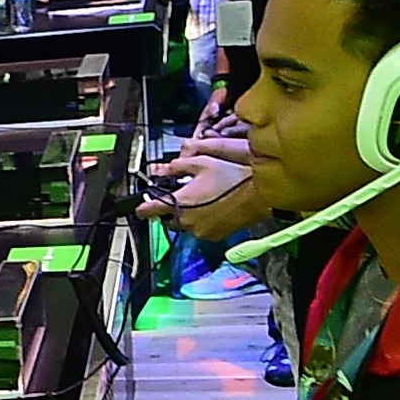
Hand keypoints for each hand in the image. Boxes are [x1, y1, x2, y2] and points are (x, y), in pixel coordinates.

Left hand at [152, 143, 273, 247]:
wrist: (259, 195)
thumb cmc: (232, 177)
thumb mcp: (201, 163)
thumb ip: (176, 167)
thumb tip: (159, 170)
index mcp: (179, 203)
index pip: (148, 210)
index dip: (142, 207)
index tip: (140, 206)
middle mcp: (187, 221)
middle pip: (167, 218)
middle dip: (169, 208)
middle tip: (181, 194)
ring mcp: (200, 232)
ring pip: (183, 224)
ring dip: (186, 214)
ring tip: (202, 199)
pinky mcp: (213, 237)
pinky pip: (199, 230)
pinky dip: (200, 221)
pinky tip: (212, 208)